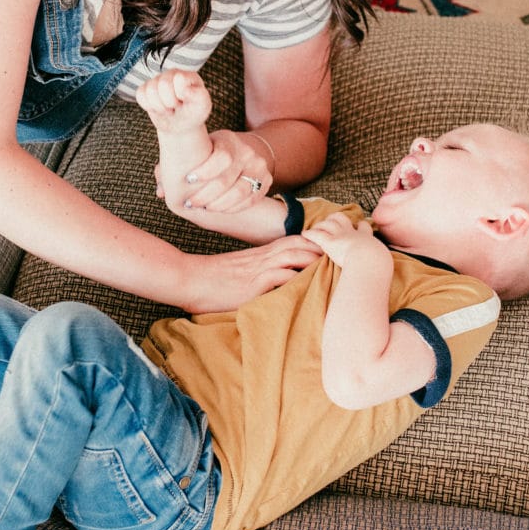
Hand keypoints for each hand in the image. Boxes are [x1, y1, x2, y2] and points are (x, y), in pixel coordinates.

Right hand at [136, 70, 211, 132]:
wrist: (180, 126)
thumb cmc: (193, 114)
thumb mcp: (202, 107)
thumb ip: (200, 96)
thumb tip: (186, 89)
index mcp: (187, 76)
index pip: (179, 79)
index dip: (180, 95)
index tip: (186, 102)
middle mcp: (172, 74)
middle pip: (163, 84)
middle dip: (169, 102)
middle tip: (176, 107)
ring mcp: (157, 80)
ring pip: (150, 91)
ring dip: (159, 107)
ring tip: (168, 109)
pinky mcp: (146, 88)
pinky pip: (140, 95)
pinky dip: (149, 106)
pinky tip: (158, 108)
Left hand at [179, 129, 273, 213]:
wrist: (242, 152)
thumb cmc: (210, 153)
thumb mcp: (197, 151)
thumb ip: (175, 166)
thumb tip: (161, 191)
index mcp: (228, 140)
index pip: (222, 156)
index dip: (205, 171)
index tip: (188, 180)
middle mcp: (247, 153)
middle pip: (228, 179)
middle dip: (206, 195)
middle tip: (190, 203)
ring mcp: (259, 167)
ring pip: (241, 192)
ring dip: (220, 204)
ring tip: (204, 208)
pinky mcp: (265, 181)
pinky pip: (251, 199)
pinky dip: (234, 208)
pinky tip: (219, 210)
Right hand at [184, 234, 322, 312]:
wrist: (189, 279)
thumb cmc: (211, 279)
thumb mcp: (239, 271)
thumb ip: (258, 273)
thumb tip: (276, 284)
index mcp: (261, 254)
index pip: (294, 241)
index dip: (314, 244)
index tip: (330, 251)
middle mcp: (263, 257)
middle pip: (299, 243)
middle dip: (321, 249)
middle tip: (339, 258)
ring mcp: (259, 268)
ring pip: (294, 255)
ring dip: (314, 261)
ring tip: (332, 271)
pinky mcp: (254, 283)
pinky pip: (282, 276)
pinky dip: (298, 280)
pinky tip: (310, 288)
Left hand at [302, 213, 375, 268]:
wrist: (369, 262)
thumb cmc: (377, 265)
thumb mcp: (382, 263)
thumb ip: (380, 265)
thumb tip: (381, 275)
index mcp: (367, 239)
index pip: (364, 227)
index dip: (360, 226)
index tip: (359, 225)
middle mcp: (353, 233)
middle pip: (343, 218)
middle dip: (336, 218)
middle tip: (332, 222)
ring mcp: (341, 236)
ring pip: (328, 223)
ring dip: (321, 224)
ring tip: (316, 227)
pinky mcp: (330, 242)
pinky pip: (317, 234)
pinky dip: (309, 233)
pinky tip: (304, 234)